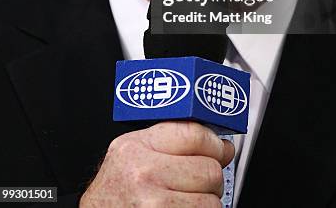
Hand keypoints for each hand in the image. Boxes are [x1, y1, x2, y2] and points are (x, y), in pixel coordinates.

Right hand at [79, 121, 234, 206]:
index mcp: (137, 146)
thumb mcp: (132, 153)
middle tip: (203, 182)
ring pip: (211, 201)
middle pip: (209, 170)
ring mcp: (153, 204)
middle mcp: (144, 173)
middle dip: (213, 178)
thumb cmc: (115, 190)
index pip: (194, 134)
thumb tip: (220, 145)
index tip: (221, 150)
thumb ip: (170, 141)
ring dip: (208, 203)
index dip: (215, 144)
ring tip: (190, 200)